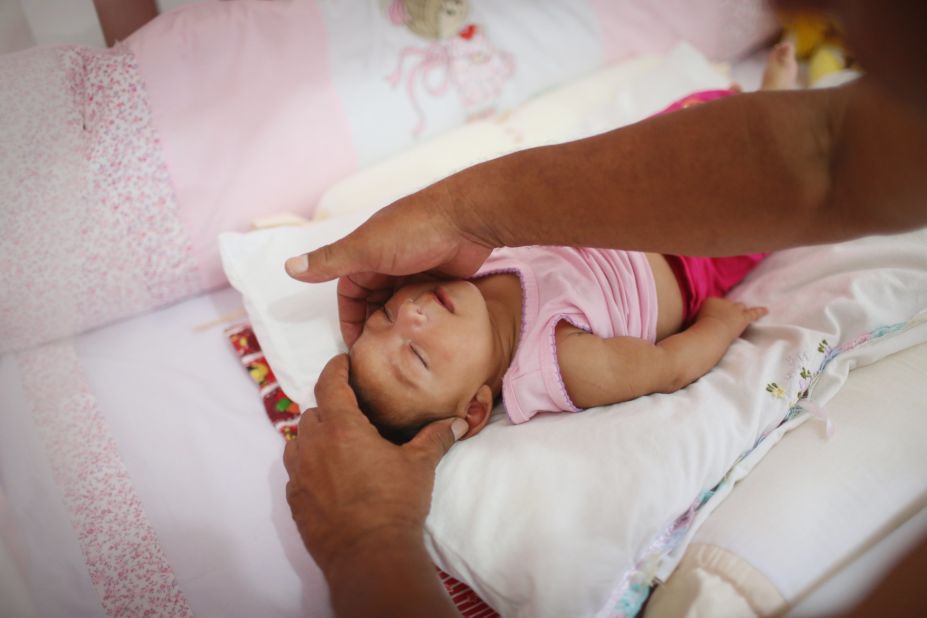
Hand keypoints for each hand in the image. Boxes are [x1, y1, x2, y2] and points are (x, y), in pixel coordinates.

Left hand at [282, 354, 467, 575]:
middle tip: (350, 413)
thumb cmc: (395, 503)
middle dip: (329, 408)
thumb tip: (457, 423)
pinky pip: (296, 473)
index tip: (342, 362)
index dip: (335, 368)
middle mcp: (314, 444)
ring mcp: (300, 474)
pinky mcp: (295, 500)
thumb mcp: (419, 465)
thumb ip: (435, 438)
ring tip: (336, 445)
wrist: (369, 555)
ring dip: (313, 437)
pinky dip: (308, 467)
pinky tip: (327, 477)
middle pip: (312, 412)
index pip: (330, 383)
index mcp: (342, 427)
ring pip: (298, 441)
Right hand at [285, 185, 492, 345]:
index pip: (350, 295)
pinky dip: (422, 317)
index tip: (358, 348)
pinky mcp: (439, 277)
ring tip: (404, 346)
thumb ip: (330, 261)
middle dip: (377, 326)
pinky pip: (424, 304)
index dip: (351, 320)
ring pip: (400, 306)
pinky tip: (425, 333)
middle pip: (375, 303)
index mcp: (365, 254)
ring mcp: (415, 270)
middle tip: (384, 352)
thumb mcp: (366, 248)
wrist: (468, 218)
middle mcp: (388, 262)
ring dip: (400, 322)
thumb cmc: (415, 230)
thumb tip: (289, 267)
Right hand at [696, 297, 767, 338]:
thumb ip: (697, 320)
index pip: (714, 303)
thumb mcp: (692, 322)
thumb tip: (696, 327)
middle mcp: (723, 302)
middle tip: (725, 318)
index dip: (714, 311)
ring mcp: (734, 309)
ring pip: (740, 306)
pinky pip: (754, 313)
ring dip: (740, 311)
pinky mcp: (743, 318)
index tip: (711, 318)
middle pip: (728, 304)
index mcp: (710, 301)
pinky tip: (766, 310)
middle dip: (727, 310)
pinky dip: (760, 311)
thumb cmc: (699, 330)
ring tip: (741, 314)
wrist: (711, 332)